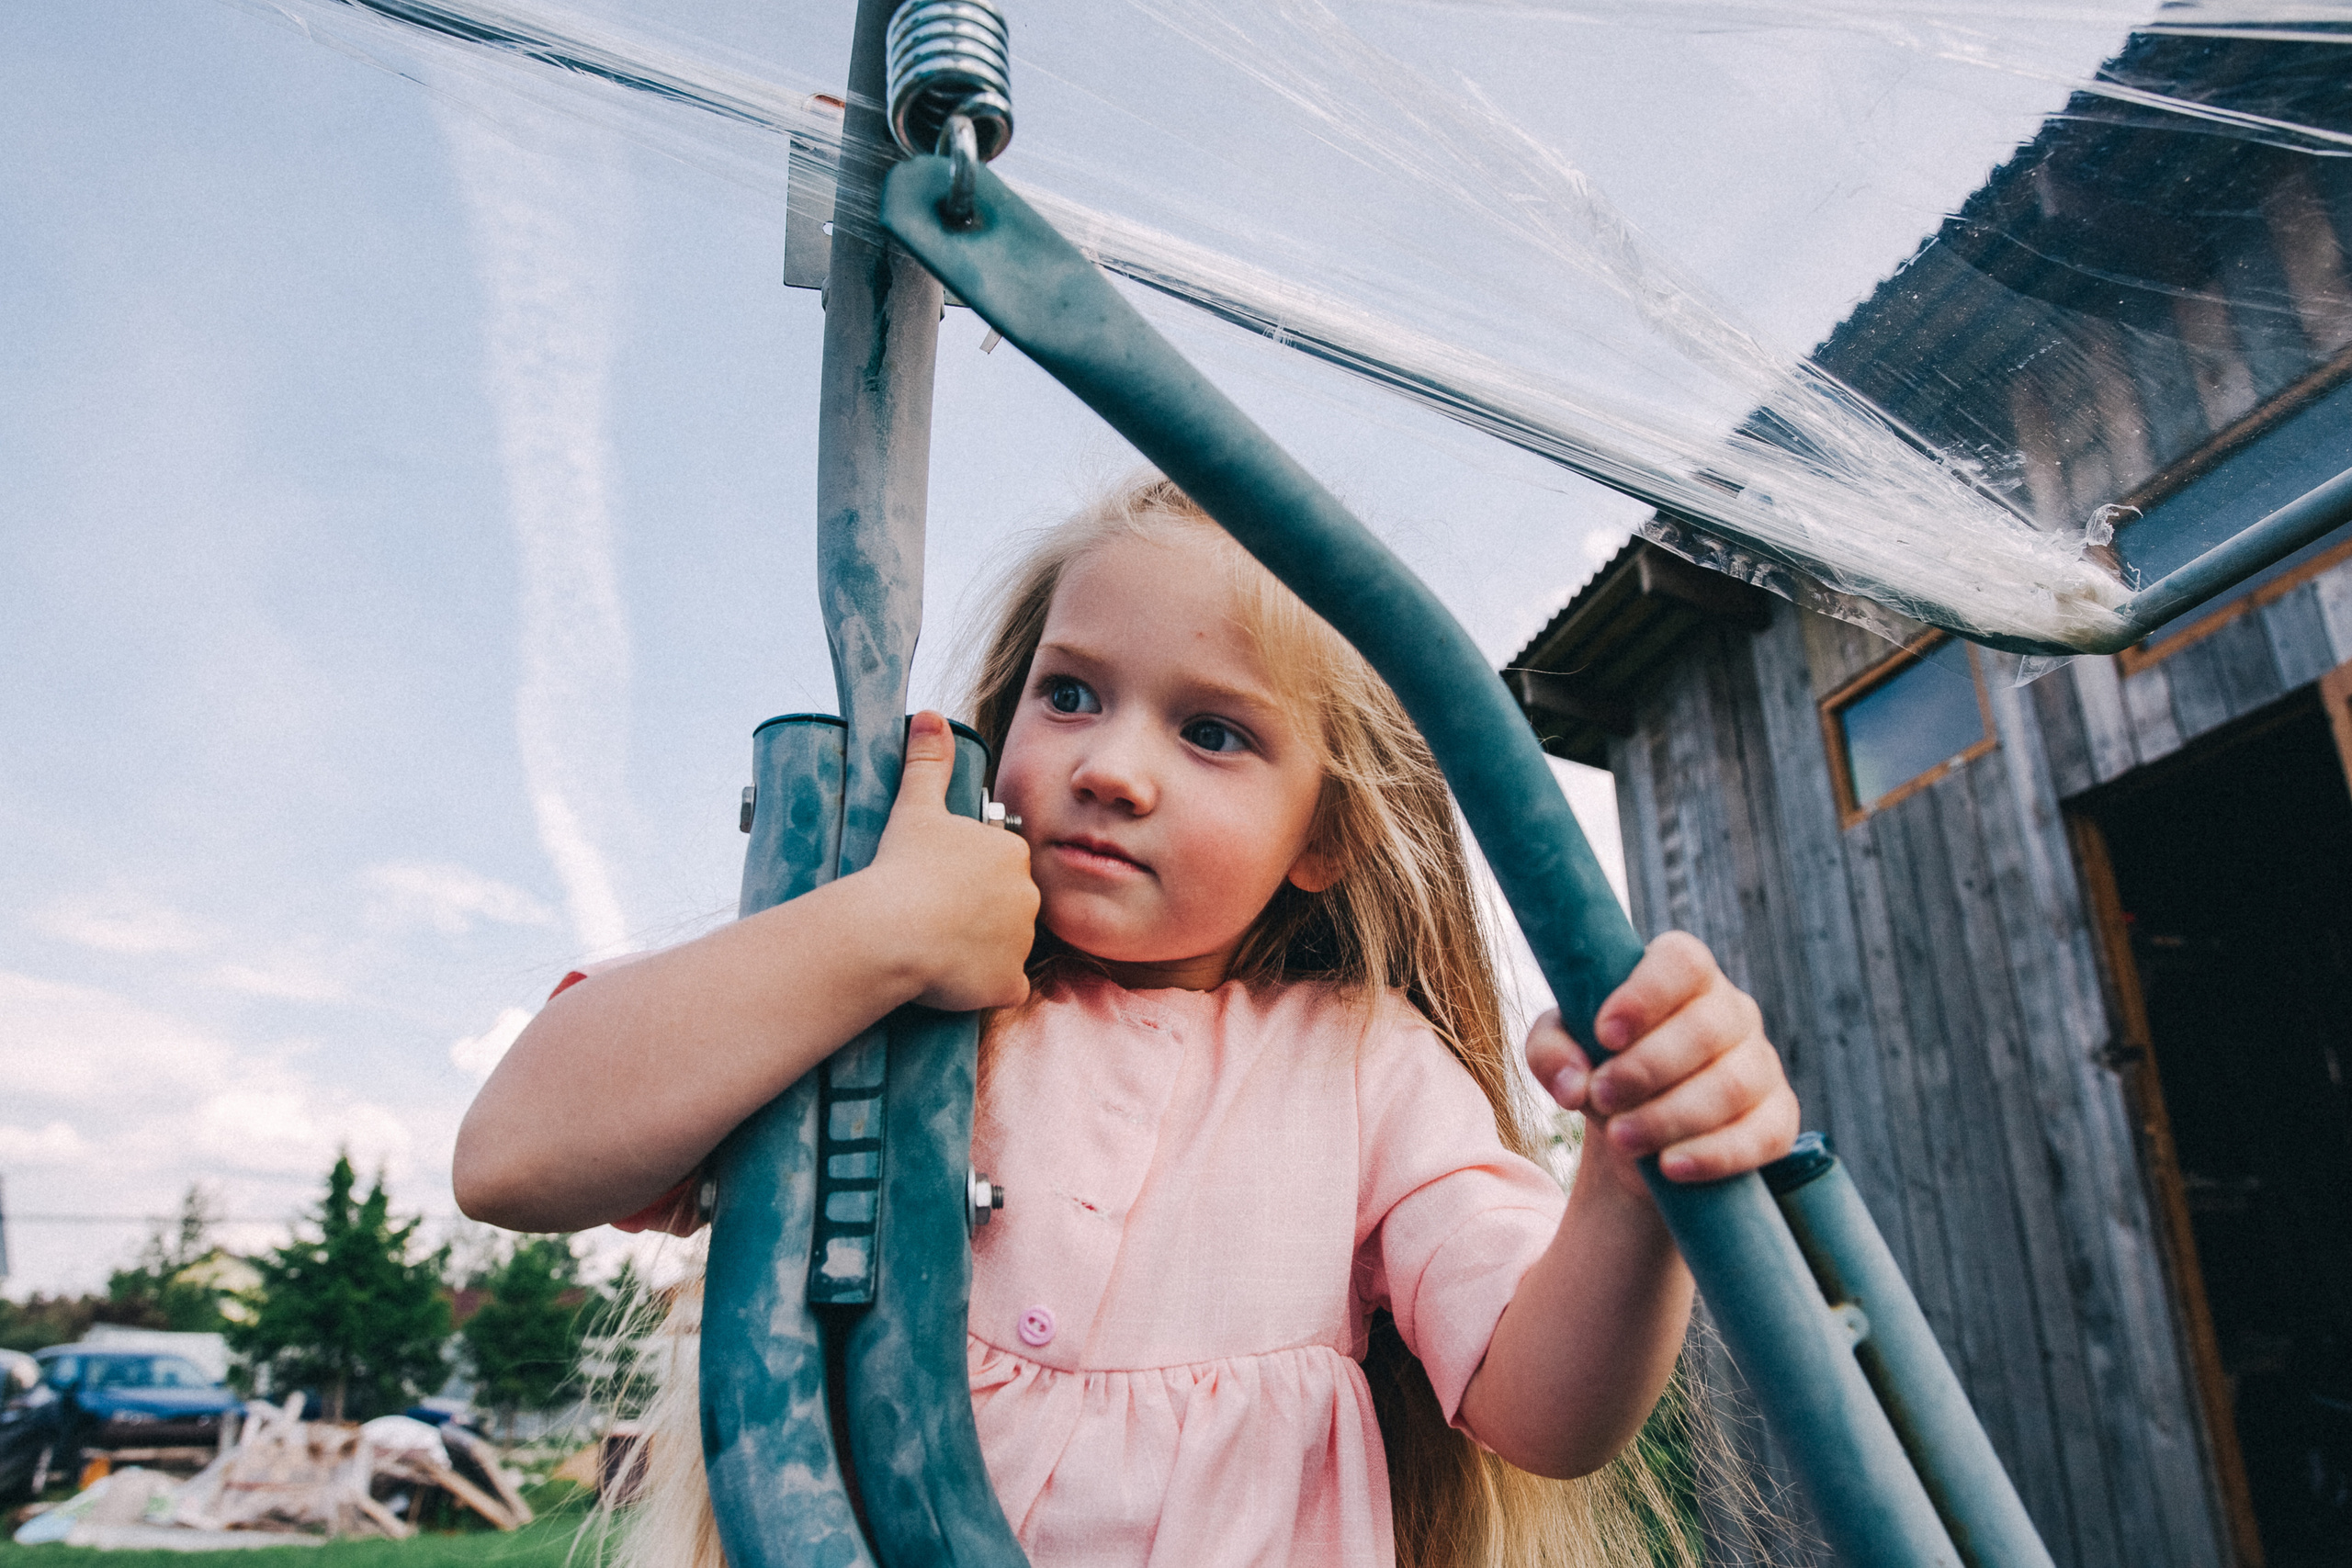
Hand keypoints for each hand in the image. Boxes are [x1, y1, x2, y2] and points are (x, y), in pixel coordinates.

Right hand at [864, 711, 1039, 1012]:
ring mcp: (1020, 943)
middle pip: (1007, 906)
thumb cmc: (901, 866)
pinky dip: (982, 987)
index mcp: (1011, 853)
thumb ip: (928, 761)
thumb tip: (929, 715)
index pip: (1000, 866)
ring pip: (1006, 948)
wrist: (889, 929)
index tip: (938, 884)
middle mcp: (1028, 895)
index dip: (969, 877)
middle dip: (979, 913)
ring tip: (937, 946)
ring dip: (981, 951)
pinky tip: (952, 980)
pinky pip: (1002, 988)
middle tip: (934, 916)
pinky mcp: (1007, 984)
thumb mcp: (915, 805)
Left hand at [1525, 932, 1796, 1185]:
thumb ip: (1552, 1051)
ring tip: (1622, 1139)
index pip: (1682, 962)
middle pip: (1705, 1028)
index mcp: (1682, 976)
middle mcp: (1731, 1011)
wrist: (1635, 1136)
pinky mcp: (1778, 1118)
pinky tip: (1672, 1167)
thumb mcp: (1563, 1051)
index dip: (1645, 995)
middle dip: (1646, 1068)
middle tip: (1601, 1098)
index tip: (1605, 1034)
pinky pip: (1762, 1135)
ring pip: (1731, 1086)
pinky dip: (1715, 1154)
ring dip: (1671, 1116)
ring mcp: (1761, 1064)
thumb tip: (1574, 1084)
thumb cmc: (1601, 1070)